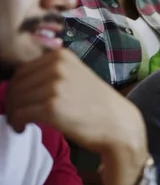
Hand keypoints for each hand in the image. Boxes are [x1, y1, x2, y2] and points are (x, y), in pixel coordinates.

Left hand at [5, 49, 147, 184]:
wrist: (120, 128)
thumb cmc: (100, 108)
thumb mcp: (79, 78)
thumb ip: (54, 75)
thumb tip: (24, 83)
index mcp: (62, 56)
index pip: (24, 69)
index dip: (18, 87)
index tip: (21, 100)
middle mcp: (57, 67)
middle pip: (17, 83)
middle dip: (13, 100)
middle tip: (18, 114)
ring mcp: (54, 86)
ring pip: (16, 98)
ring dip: (14, 113)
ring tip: (21, 123)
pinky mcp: (51, 107)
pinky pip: (20, 113)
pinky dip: (16, 122)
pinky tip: (23, 128)